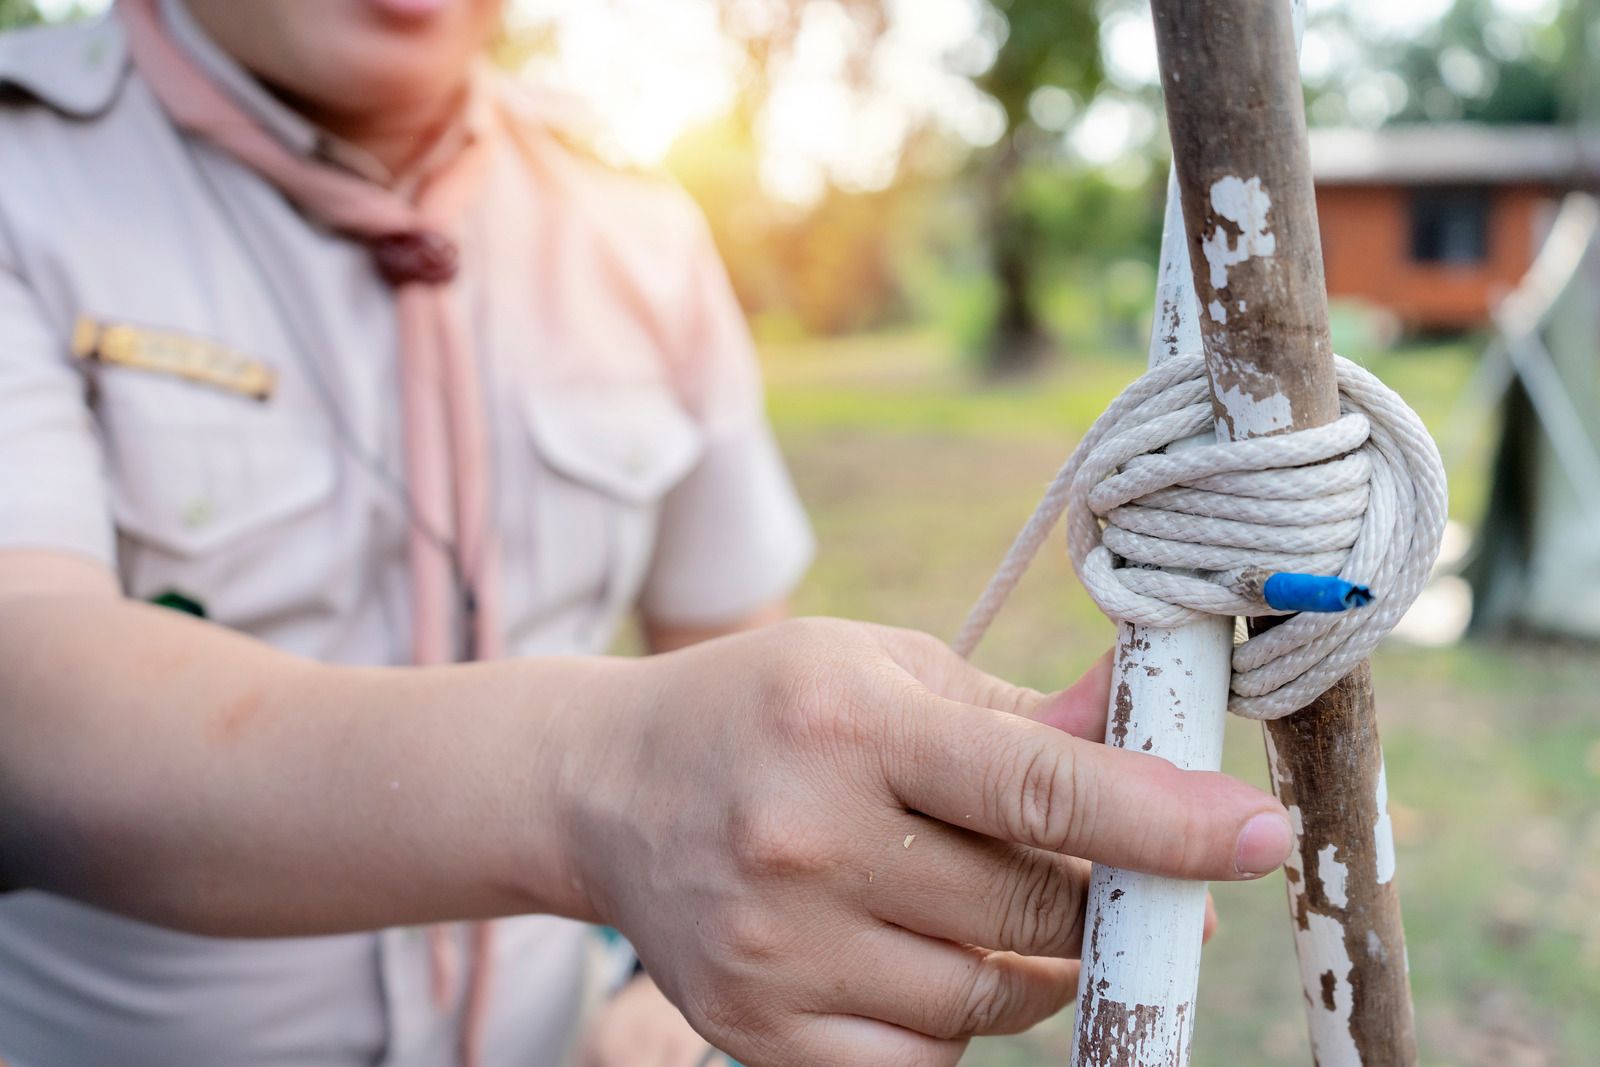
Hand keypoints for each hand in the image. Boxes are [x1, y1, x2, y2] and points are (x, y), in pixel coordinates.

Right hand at [563, 619, 1290, 1066]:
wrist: (608, 788)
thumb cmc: (765, 708)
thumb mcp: (883, 671)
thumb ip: (1019, 715)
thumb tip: (1146, 731)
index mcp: (846, 724)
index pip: (1036, 784)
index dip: (1164, 818)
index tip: (1259, 836)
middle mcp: (805, 840)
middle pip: (1031, 908)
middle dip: (1109, 898)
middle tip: (1143, 879)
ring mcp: (777, 950)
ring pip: (990, 999)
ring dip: (1036, 961)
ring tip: (1003, 904)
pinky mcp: (758, 1033)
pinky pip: (925, 1060)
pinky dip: (961, 1018)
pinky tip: (933, 953)